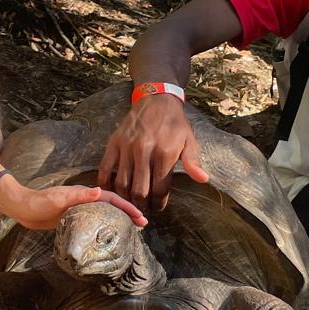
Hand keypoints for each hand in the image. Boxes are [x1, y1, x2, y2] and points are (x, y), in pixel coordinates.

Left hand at [0, 178, 146, 232]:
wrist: (21, 208)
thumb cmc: (39, 202)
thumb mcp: (59, 198)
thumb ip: (79, 195)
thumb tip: (101, 190)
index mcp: (84, 194)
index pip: (111, 198)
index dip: (127, 206)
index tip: (140, 217)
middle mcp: (84, 200)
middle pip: (111, 206)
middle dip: (128, 213)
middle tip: (143, 225)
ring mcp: (79, 210)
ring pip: (104, 214)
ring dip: (118, 219)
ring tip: (131, 230)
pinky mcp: (72, 219)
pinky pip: (94, 222)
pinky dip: (105, 226)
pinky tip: (107, 235)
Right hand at [97, 94, 208, 211]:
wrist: (156, 99)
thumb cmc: (175, 124)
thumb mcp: (189, 140)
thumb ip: (193, 161)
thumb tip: (203, 179)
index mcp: (165, 152)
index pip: (160, 188)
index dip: (159, 203)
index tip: (158, 207)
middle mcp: (144, 150)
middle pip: (139, 190)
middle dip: (142, 205)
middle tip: (144, 210)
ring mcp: (127, 146)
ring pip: (122, 182)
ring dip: (125, 198)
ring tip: (130, 204)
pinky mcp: (114, 142)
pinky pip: (105, 168)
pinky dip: (105, 184)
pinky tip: (110, 192)